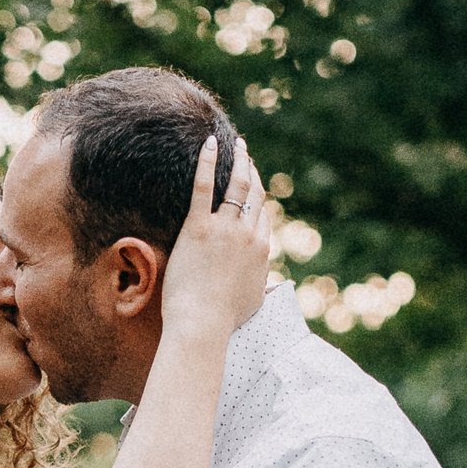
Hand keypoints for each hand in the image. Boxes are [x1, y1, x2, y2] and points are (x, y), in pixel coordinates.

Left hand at [160, 135, 272, 343]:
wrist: (203, 323)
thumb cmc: (224, 319)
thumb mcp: (252, 302)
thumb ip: (260, 286)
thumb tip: (267, 286)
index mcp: (262, 250)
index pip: (263, 216)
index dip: (258, 201)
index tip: (254, 187)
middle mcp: (248, 234)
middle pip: (255, 195)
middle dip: (253, 172)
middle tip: (248, 156)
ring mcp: (225, 229)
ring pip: (237, 185)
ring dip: (239, 161)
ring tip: (236, 144)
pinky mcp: (199, 227)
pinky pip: (204, 187)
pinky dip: (208, 163)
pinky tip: (209, 144)